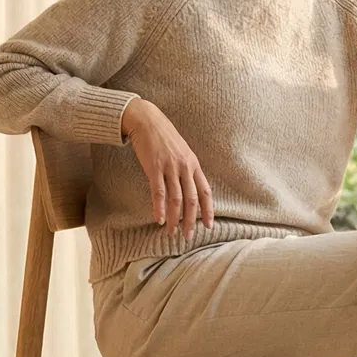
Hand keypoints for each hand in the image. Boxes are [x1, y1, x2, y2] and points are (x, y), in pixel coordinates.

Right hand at [121, 99, 214, 237]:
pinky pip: (159, 192)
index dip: (208, 210)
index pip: (205, 192)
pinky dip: (159, 208)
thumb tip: (190, 189)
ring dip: (174, 219)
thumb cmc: (164, 137)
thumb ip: (187, 169)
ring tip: (172, 232)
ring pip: (175, 199)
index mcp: (194, 164)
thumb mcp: (182, 152)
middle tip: (188, 236)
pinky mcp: (154, 168)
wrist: (147, 120)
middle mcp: (185, 167)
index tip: (209, 226)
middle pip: (191, 199)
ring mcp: (170, 167)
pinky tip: (159, 219)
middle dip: (190, 220)